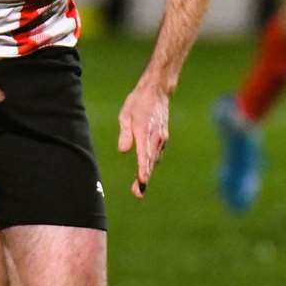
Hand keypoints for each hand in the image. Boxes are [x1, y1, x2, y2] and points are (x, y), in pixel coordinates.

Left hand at [116, 82, 170, 198]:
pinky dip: (151, 165)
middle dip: (144, 178)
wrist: (157, 92)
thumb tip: (123, 151)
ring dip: (147, 174)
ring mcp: (161, 138)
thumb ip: (125, 133)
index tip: (143, 181)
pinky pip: (156, 155)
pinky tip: (145, 173)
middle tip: (138, 194)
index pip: (144, 154)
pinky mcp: (162, 138)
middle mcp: (156, 138)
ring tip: (139, 189)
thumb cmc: (138, 103)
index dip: (143, 169)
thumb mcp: (126, 115)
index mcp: (146, 132)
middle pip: (150, 161)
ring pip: (154, 160)